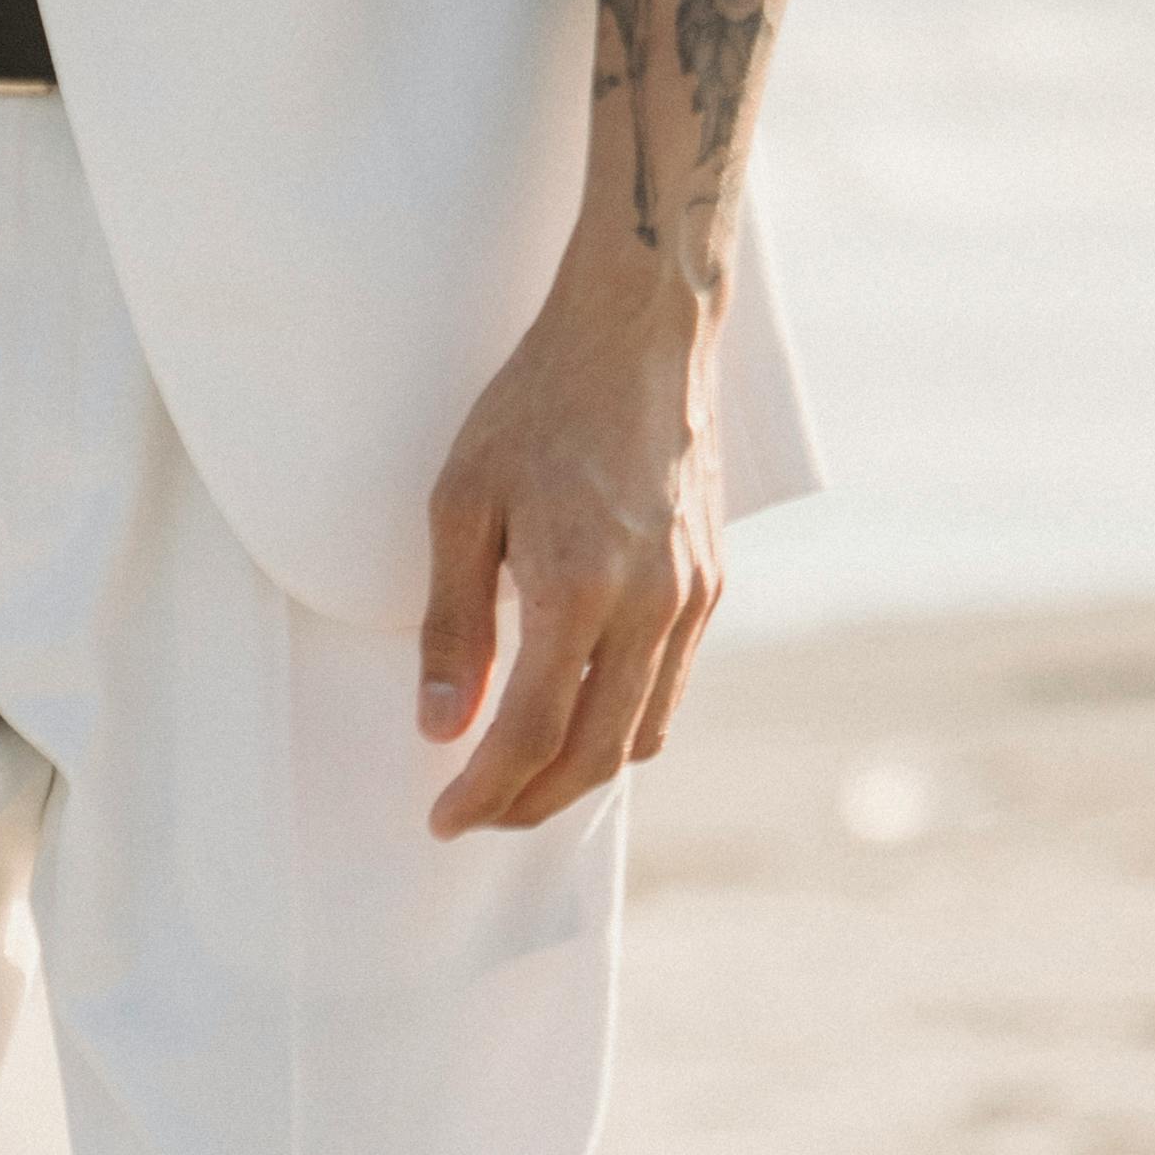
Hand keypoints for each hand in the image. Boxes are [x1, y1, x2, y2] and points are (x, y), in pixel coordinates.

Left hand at [412, 266, 721, 837]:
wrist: (639, 333)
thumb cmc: (538, 407)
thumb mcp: (461, 505)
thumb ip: (453, 625)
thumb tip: (442, 727)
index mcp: (579, 587)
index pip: (531, 733)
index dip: (485, 792)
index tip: (443, 820)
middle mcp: (650, 605)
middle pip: (594, 756)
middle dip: (530, 803)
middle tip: (476, 814)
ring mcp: (692, 599)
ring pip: (640, 735)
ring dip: (578, 774)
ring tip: (518, 778)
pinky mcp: (712, 586)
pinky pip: (668, 690)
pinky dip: (618, 725)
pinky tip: (573, 716)